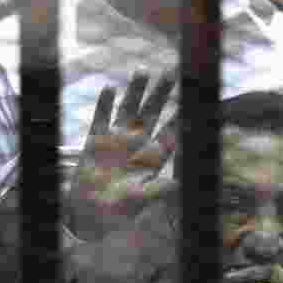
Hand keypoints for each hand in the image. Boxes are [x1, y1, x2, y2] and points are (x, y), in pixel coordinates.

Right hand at [68, 69, 178, 240]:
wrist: (91, 212)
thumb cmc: (119, 209)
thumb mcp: (139, 200)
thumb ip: (156, 191)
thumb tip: (176, 184)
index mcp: (153, 156)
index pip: (171, 131)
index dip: (181, 115)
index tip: (191, 98)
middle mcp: (137, 143)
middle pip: (152, 112)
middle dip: (161, 93)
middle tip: (172, 72)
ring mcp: (116, 138)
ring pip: (128, 108)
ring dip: (135, 90)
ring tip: (143, 71)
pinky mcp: (95, 139)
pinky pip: (101, 116)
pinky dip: (105, 103)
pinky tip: (110, 89)